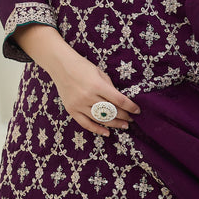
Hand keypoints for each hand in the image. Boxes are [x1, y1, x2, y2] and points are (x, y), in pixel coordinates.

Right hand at [15, 25, 138, 138]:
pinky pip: (86, 124)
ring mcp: (79, 105)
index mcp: (97, 85)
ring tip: (123, 126)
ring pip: (100, 119)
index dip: (130, 107)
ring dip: (114, 124)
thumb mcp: (100, 73)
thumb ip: (110, 87)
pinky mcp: (71, 110)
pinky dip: (97, 130)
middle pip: (111, 111)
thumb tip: (121, 101)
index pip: (119, 100)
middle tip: (131, 119)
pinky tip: (107, 133)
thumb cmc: (83, 67)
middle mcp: (88, 97)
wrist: (61, 66)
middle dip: (124, 116)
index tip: (137, 110)